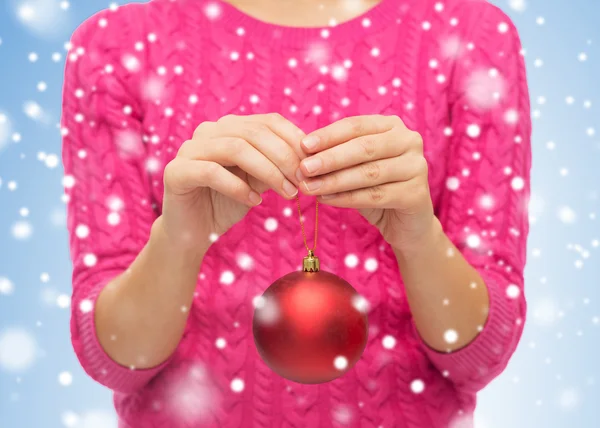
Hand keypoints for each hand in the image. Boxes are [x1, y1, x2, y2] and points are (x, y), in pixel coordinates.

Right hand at [161, 113, 305, 251]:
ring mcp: (189, 149)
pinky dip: (238, 187)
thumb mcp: (260, 182)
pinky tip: (254, 202)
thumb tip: (310, 160)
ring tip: (287, 194)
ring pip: (236, 148)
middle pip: (255, 133)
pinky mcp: (176, 172)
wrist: (193, 232)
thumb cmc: (228, 203)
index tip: (313, 165)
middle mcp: (208, 131)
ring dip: (268, 172)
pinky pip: (212, 172)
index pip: (269, 121)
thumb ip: (277, 166)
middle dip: (285, 158)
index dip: (294, 140)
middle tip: (303, 182)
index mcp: (230, 127)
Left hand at [296, 115, 435, 252]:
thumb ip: (334, 157)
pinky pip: (376, 195)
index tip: (303, 146)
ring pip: (369, 173)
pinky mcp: (417, 194)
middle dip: (330, 159)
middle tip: (304, 169)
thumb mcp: (354, 167)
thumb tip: (302, 154)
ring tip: (309, 188)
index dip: (328, 135)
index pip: (356, 125)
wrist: (405, 223)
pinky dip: (347, 198)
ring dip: (334, 181)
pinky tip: (326, 200)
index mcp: (392, 126)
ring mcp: (417, 167)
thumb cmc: (375, 188)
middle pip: (364, 148)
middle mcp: (409, 141)